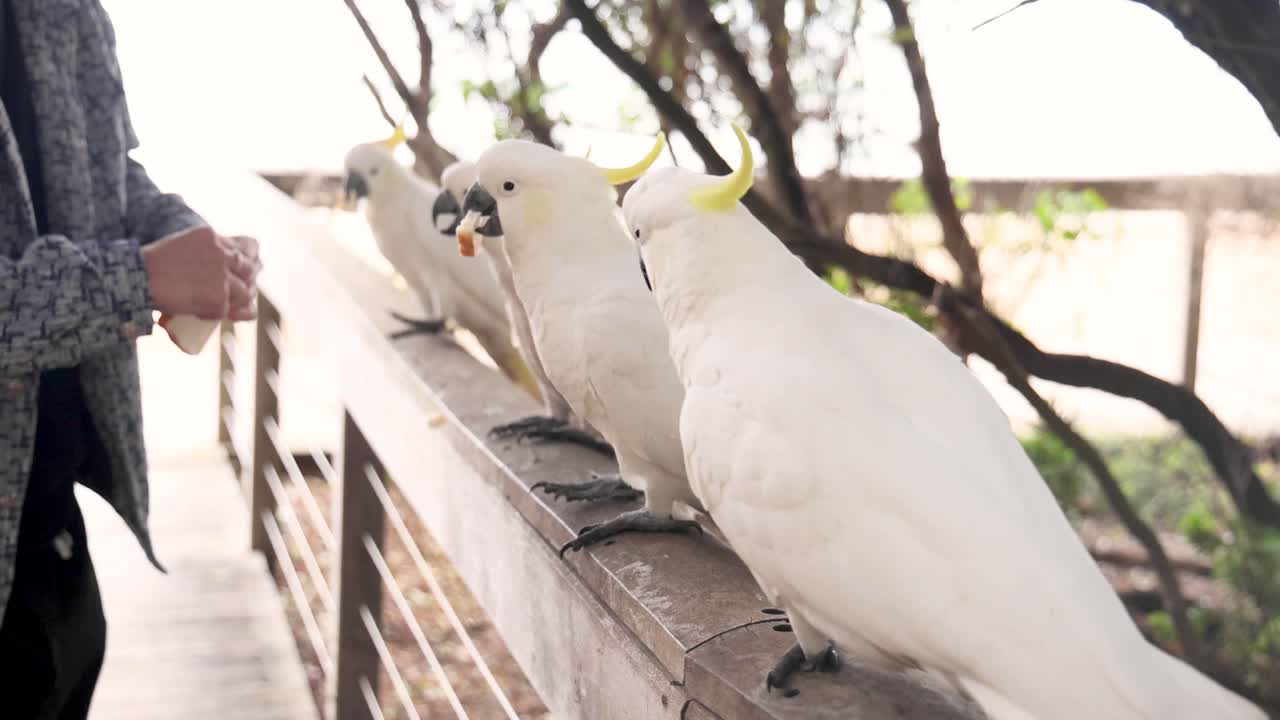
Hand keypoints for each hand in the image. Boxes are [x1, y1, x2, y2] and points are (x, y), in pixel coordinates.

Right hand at [141, 227, 261, 320]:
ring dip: (238, 302)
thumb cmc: (152, 265)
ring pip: (245, 292)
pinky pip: (227, 310)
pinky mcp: (218, 298)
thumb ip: (207, 252)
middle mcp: (221, 253)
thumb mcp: (184, 246)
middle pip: (250, 269)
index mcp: (211, 237)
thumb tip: (234, 267)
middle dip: (249, 281)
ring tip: (223, 306)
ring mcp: (221, 276)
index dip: (251, 260)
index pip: (247, 247)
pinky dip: (218, 315)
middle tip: (242, 292)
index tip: (251, 268)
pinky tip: (204, 314)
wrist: (136, 278)